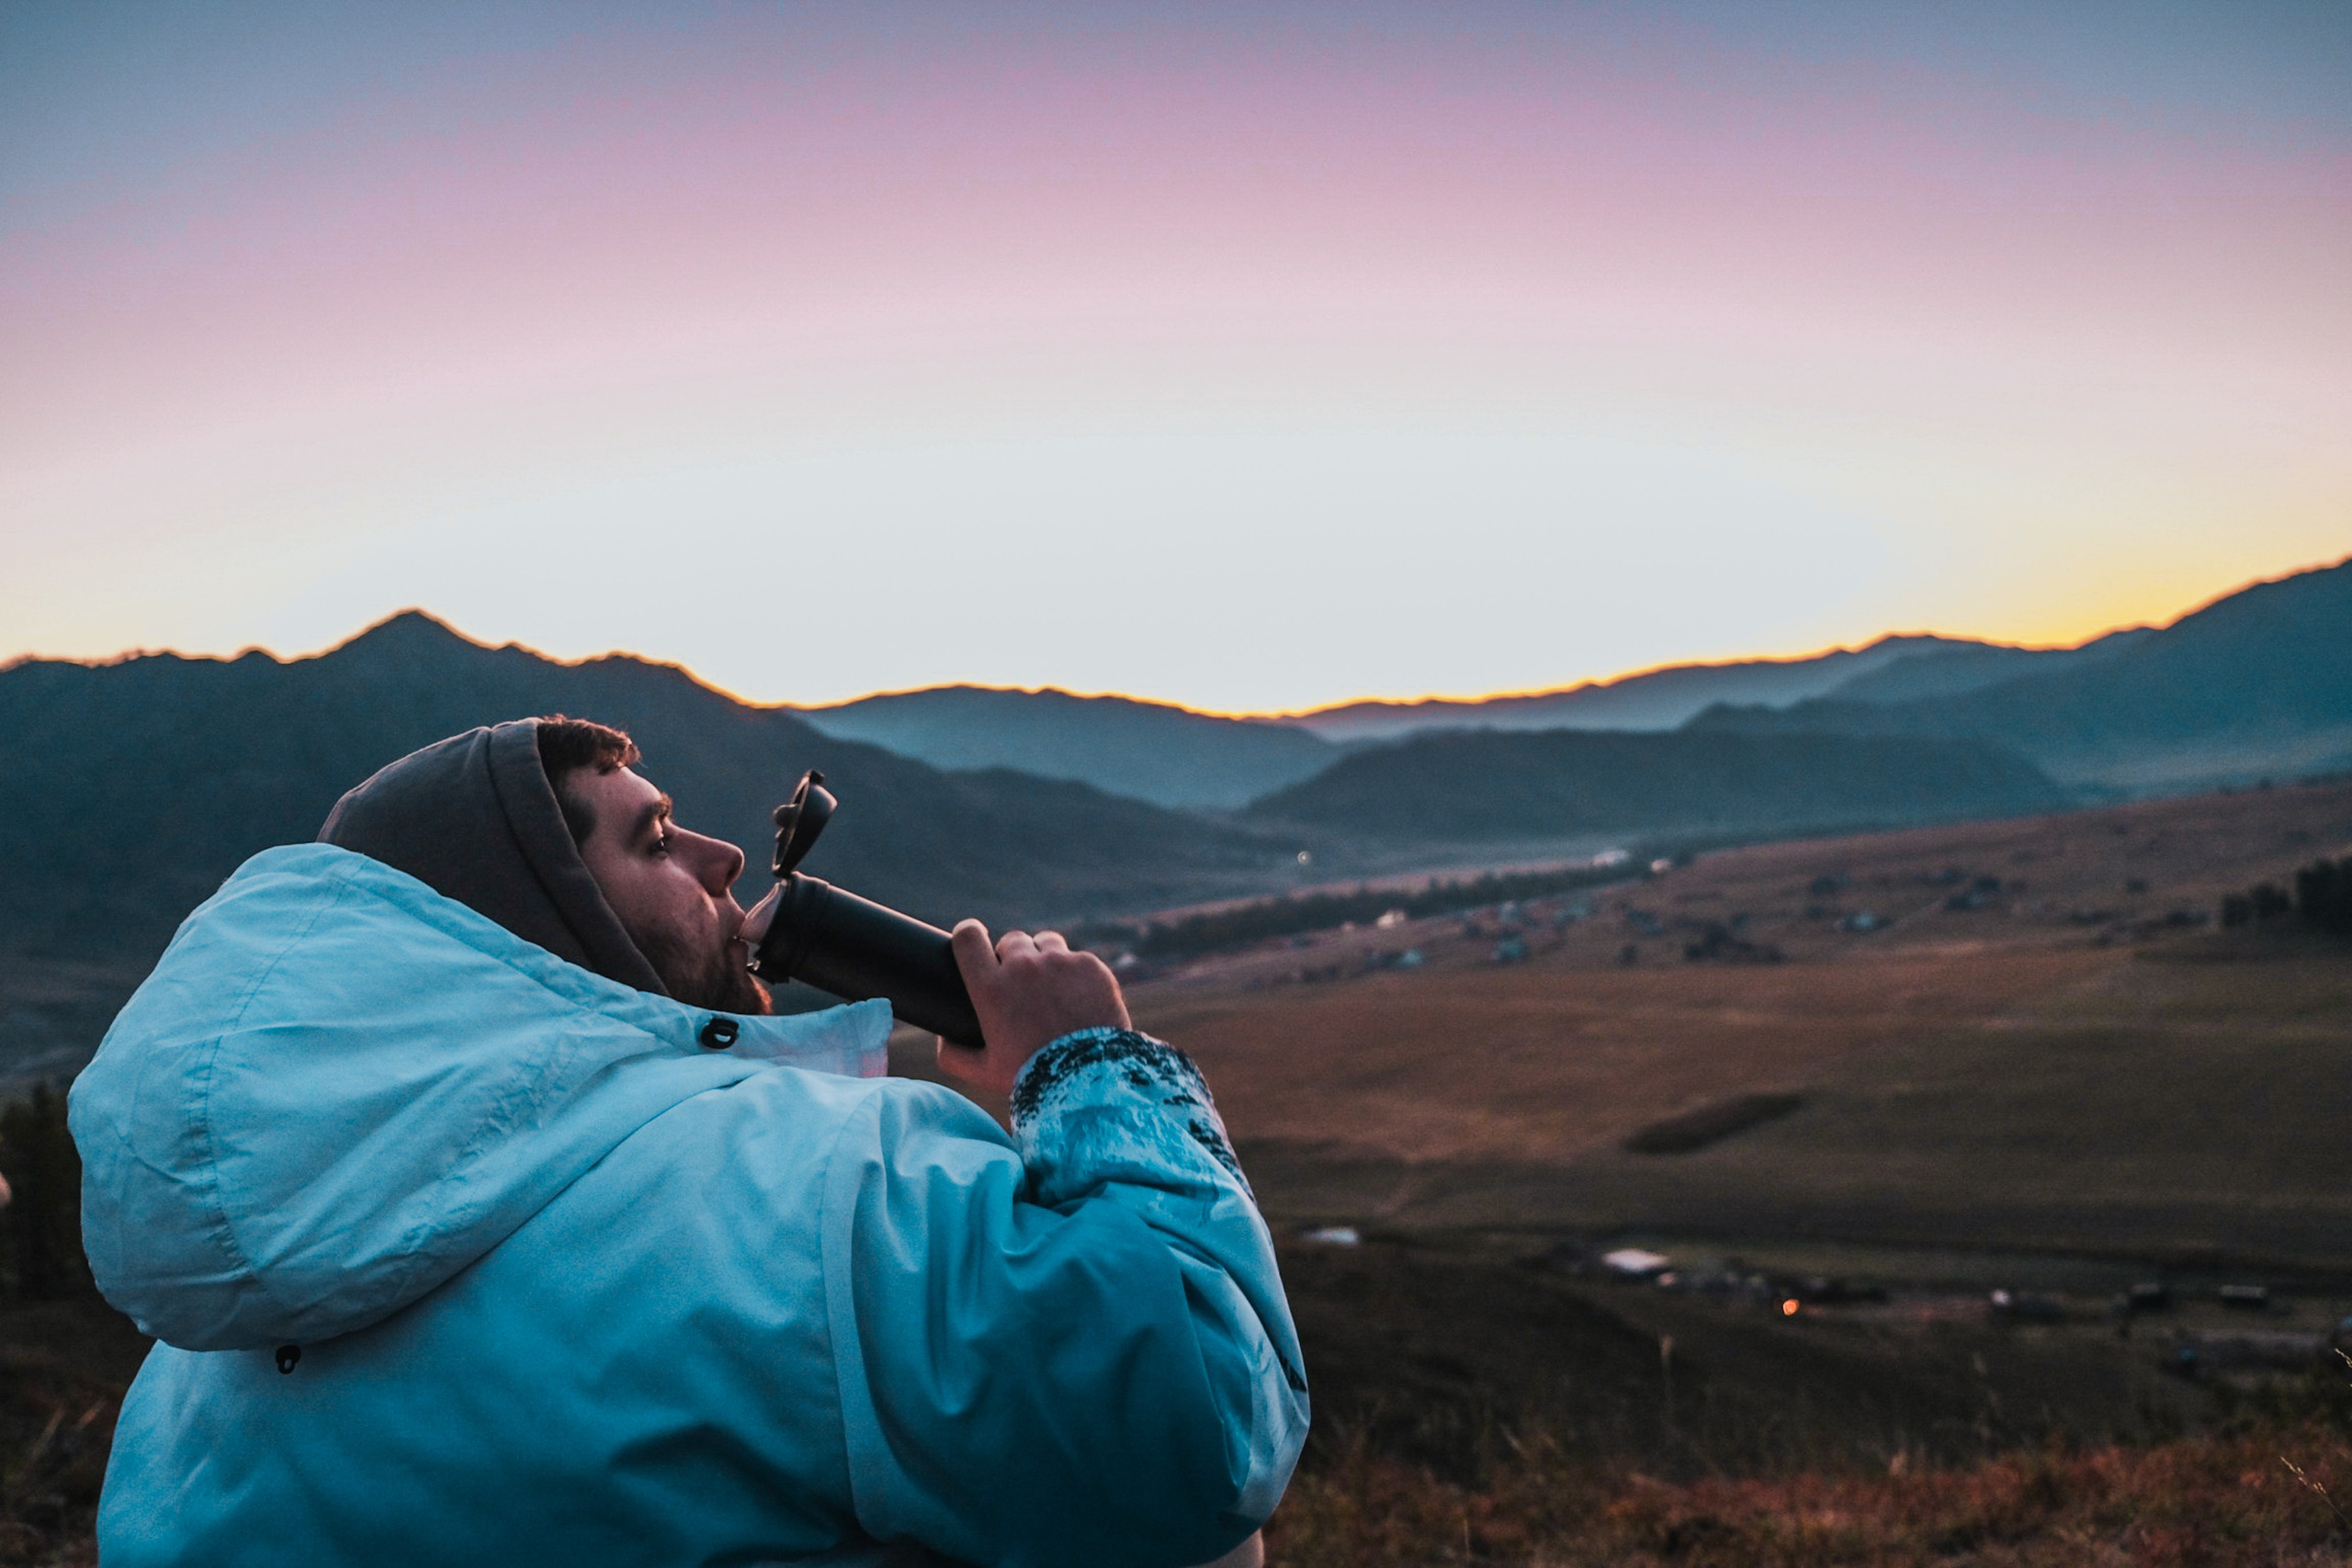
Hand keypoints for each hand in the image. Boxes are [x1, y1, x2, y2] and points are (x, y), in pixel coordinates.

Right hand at [937, 920, 1130, 1096]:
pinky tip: (1078, 999)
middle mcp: (1023, 967)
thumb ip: (954, 1055)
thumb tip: (942, 1038)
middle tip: (1021, 985)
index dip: (968, 934)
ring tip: (1050, 988)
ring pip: (1045, 943)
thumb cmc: (1033, 1078)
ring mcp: (1060, 963)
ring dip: (1043, 958)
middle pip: (1010, 940)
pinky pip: (1076, 958)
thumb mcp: (984, 1072)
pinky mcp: (1091, 966)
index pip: (967, 936)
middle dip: (1012, 957)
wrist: (1090, 1082)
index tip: (972, 939)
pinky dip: (1075, 973)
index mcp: (991, 987)